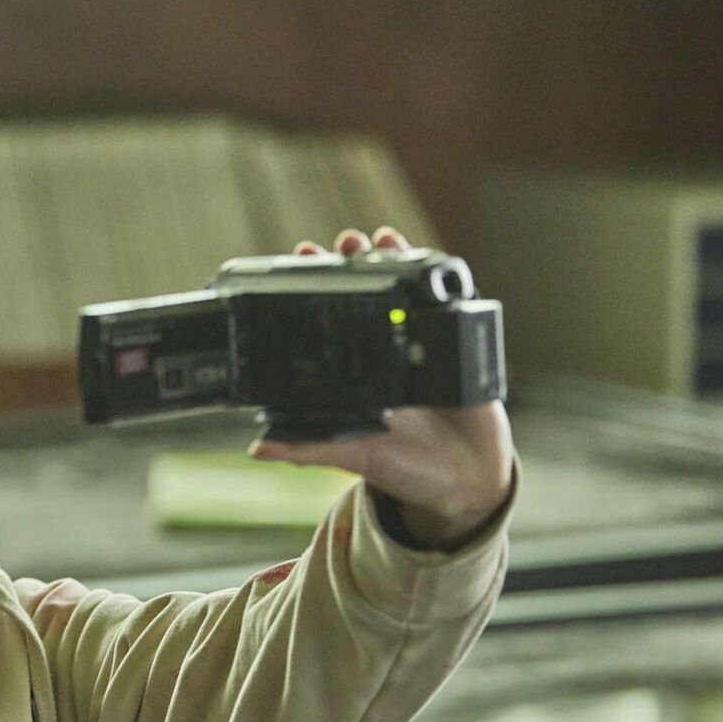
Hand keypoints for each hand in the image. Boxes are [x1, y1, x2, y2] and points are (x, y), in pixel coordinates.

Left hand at [248, 226, 515, 550]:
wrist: (464, 483)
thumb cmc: (406, 469)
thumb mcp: (353, 456)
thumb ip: (309, 448)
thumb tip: (258, 447)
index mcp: (358, 375)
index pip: (330, 324)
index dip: (313, 296)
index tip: (296, 267)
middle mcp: (387, 354)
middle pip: (366, 299)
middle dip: (349, 266)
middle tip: (333, 245)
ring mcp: (423, 346)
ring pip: (404, 293)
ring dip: (388, 260)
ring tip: (370, 238)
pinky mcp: (458, 347)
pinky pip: (448, 304)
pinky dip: (436, 276)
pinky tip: (418, 255)